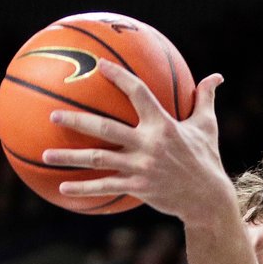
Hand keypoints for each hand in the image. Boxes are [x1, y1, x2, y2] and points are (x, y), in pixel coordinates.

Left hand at [42, 60, 227, 223]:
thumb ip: (205, 99)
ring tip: (45, 155)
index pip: (138, 92)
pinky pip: (104, 187)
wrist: (207, 198)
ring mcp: (140, 167)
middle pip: (105, 128)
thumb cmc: (205, 158)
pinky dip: (83, 189)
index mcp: (163, 124)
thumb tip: (217, 75)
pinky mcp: (136, 187)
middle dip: (77, 121)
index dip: (119, 77)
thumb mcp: (207, 126)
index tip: (99, 65)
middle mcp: (148, 143)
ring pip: (98, 160)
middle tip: (53, 115)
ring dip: (69, 158)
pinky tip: (62, 188)